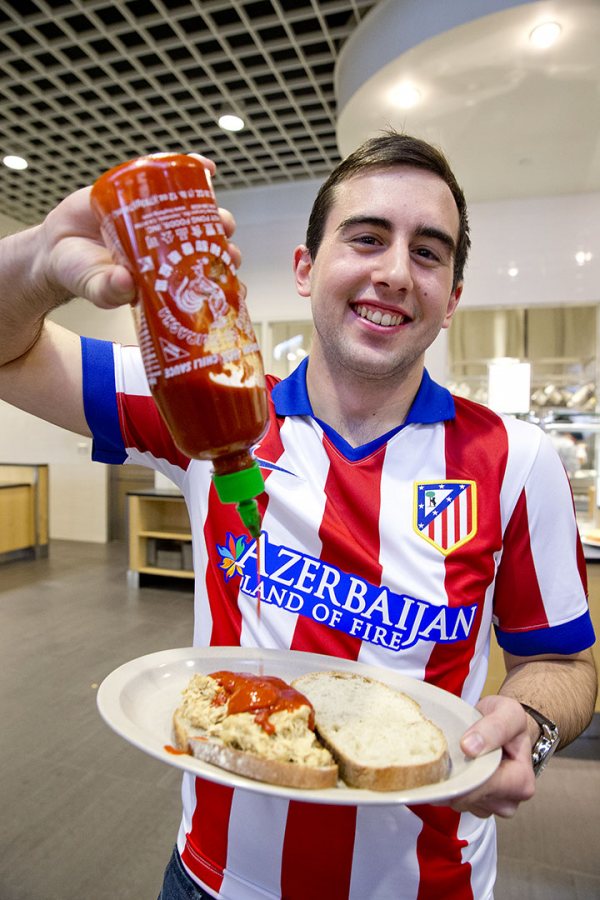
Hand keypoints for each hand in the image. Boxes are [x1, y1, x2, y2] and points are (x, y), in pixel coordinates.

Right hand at [35, 154, 240, 310]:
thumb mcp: (95, 286)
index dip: (222, 279)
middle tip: (226, 248)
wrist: (59, 243)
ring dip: (214, 211)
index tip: (233, 281)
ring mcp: (161, 219)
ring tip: (218, 214)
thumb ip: (109, 290)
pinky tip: (204, 165)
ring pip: (197, 212)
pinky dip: (192, 168)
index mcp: (166, 276)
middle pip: (208, 245)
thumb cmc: (83, 272)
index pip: (202, 279)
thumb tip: (126, 284)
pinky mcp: (146, 191)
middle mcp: (170, 248)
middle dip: (223, 247)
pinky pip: (173, 178)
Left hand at [447, 694, 535, 817]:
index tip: (447, 762)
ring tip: (447, 758)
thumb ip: (495, 727)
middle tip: (439, 758)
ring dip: (450, 783)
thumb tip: (469, 747)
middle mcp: (510, 799)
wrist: (500, 724)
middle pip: (473, 799)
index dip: (468, 776)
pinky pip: (456, 803)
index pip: (490, 787)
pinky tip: (448, 768)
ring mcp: (492, 804)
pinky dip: (449, 786)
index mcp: (522, 780)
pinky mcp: (477, 804)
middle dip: (455, 780)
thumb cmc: (507, 719)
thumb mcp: (509, 712)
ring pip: (462, 804)